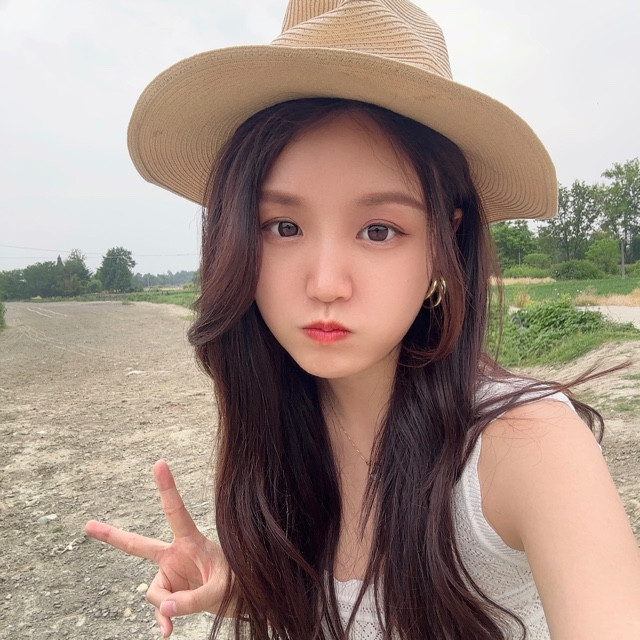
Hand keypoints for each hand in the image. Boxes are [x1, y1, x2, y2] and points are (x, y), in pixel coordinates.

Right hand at [85, 460, 228, 637]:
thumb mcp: (220, 590)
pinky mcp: (171, 592)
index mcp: (191, 541)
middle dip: (112, 536)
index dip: (167, 488)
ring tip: (190, 606)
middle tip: (87, 524)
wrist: (240, 599)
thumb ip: (191, 601)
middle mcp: (176, 555)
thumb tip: (163, 609)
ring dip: (168, 604)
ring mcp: (171, 575)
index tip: (159, 463)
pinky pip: (159, 608)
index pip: (176, 512)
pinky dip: (163, 619)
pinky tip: (168, 631)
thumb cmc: (236, 583)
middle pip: (138, 545)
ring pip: (154, 591)